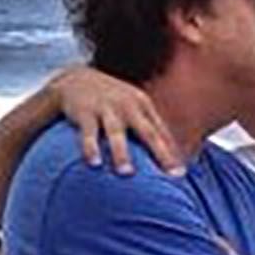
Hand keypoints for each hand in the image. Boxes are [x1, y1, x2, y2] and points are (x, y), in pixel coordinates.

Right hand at [50, 64, 182, 174]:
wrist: (74, 78)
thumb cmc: (111, 101)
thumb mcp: (133, 107)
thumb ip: (150, 128)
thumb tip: (174, 158)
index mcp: (143, 105)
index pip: (161, 133)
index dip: (172, 154)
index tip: (179, 175)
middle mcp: (128, 106)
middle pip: (148, 133)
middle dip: (161, 154)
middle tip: (172, 176)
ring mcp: (106, 108)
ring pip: (116, 133)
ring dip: (121, 154)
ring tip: (126, 173)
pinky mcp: (84, 112)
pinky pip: (88, 133)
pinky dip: (91, 148)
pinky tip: (95, 164)